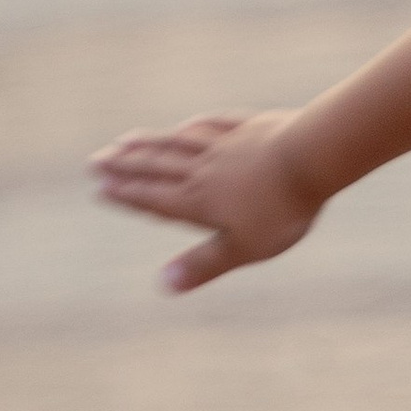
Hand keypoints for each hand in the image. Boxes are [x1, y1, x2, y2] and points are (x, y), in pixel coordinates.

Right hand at [89, 110, 321, 292]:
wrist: (314, 156)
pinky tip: (187, 125)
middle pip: (158, 167)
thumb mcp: (242, 248)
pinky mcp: (252, 129)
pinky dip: (195, 127)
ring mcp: (228, 145)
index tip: (100, 188)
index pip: (154, 199)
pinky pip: (215, 126)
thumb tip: (163, 285)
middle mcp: (206, 170)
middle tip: (96, 161)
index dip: (127, 196)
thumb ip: (203, 265)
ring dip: (150, 143)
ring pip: (179, 143)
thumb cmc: (281, 209)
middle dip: (125, 166)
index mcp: (199, 201)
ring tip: (126, 139)